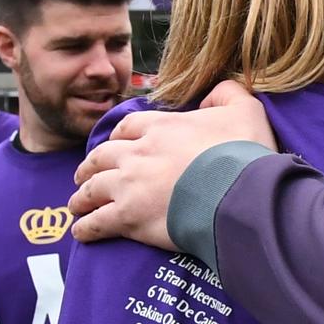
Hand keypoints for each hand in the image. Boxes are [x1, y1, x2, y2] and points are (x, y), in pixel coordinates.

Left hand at [70, 81, 275, 248]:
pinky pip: (97, 222)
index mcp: (162, 127)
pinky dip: (86, 226)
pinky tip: (81, 231)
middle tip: (86, 174)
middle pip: (102, 156)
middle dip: (91, 165)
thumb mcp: (246, 109)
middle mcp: (138, 152)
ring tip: (78, 203)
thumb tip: (215, 92)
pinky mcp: (128, 217)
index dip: (119, 136)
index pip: (128, 127)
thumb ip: (228, 93)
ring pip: (93, 188)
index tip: (116, 144)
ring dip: (82, 195)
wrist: (237, 193)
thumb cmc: (243, 153)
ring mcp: (129, 185)